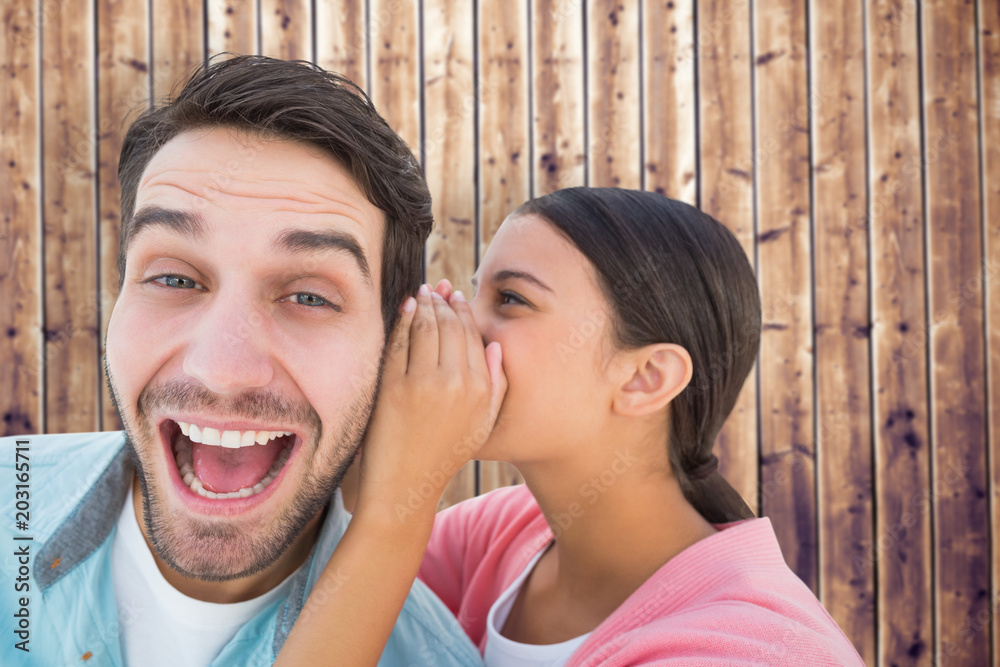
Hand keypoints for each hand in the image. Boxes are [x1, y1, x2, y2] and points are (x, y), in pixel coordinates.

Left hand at [355, 284, 505, 523]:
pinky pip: (400, 341)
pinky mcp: (395, 386)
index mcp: (481, 389)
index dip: (463, 311)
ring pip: (426, 327)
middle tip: (436, 288)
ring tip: (422, 293)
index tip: (456, 297)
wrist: (406, 485)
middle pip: (450, 326)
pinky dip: (403, 320)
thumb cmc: (445, 453)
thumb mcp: (483, 424)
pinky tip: (405, 309)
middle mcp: (457, 382)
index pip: (473, 335)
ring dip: (424, 304)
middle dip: (443, 301)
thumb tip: (496, 347)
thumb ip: (496, 385)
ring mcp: (424, 382)